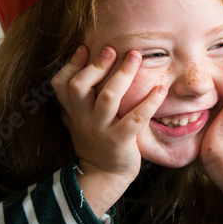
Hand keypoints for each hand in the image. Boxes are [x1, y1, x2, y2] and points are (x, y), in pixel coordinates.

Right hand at [52, 45, 165, 209]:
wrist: (104, 175)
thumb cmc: (97, 141)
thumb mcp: (79, 119)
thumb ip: (76, 98)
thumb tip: (75, 65)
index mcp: (74, 110)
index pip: (62, 84)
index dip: (70, 65)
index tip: (85, 47)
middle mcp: (84, 118)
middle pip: (80, 86)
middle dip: (97, 65)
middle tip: (113, 48)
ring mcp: (101, 129)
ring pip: (108, 98)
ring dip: (123, 76)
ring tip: (137, 57)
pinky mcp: (120, 140)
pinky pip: (135, 119)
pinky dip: (148, 103)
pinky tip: (160, 90)